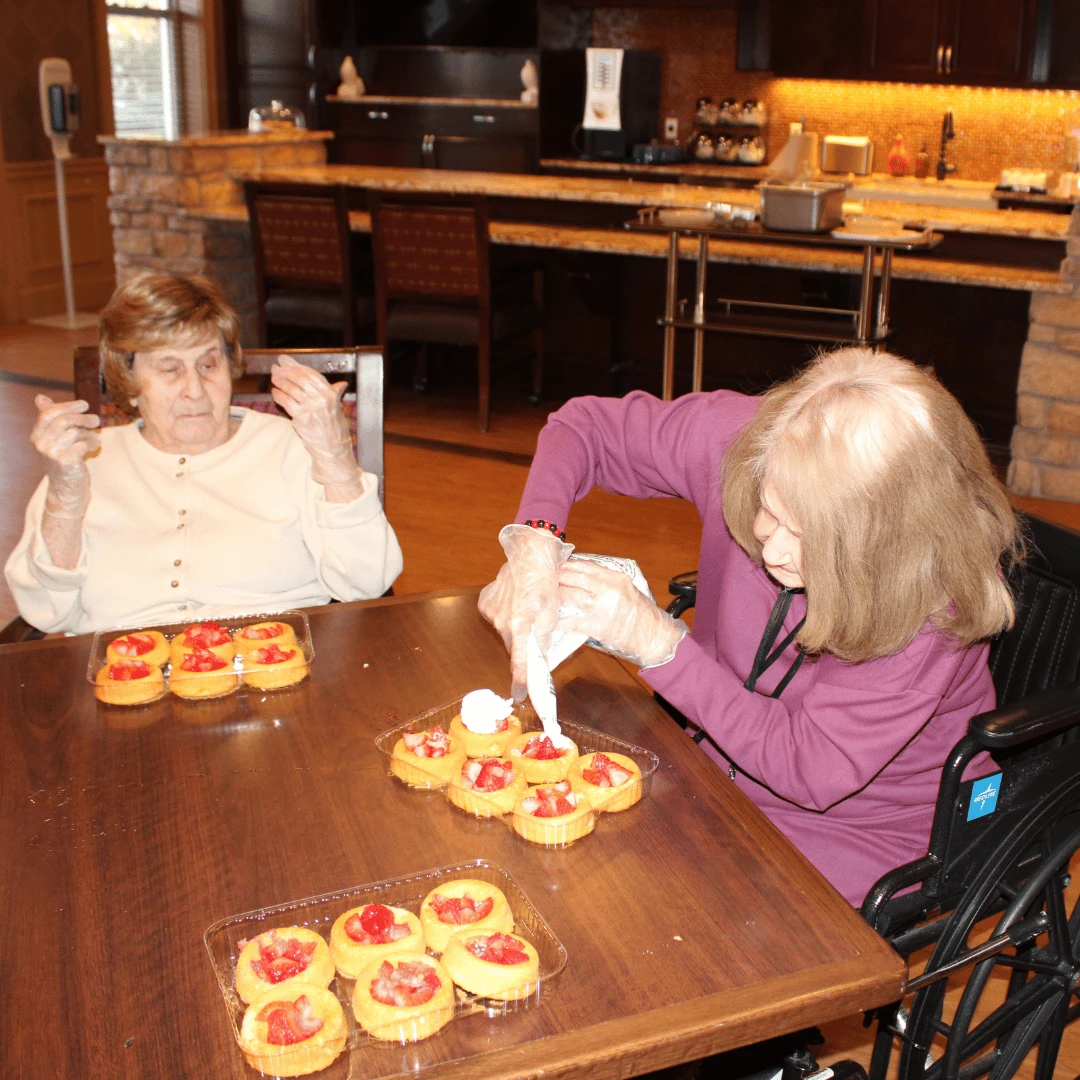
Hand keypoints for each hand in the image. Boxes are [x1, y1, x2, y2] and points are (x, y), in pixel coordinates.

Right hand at [31, 395, 100, 517]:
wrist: (66, 487)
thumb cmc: (63, 460)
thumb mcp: (54, 439)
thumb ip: (50, 419)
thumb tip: (40, 397)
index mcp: (37, 435)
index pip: (49, 413)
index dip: (68, 406)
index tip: (84, 404)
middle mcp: (41, 443)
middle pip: (64, 420)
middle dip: (83, 418)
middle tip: (96, 421)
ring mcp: (51, 453)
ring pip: (75, 432)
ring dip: (90, 434)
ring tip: (94, 439)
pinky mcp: (65, 462)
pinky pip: (82, 444)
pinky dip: (92, 443)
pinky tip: (95, 447)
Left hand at [270, 354, 358, 486]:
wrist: (333, 447)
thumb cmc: (335, 428)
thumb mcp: (337, 408)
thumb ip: (335, 394)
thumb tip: (341, 384)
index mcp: (331, 393)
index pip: (311, 374)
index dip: (296, 365)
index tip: (286, 360)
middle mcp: (322, 398)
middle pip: (299, 378)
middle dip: (285, 371)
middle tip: (276, 367)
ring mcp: (311, 407)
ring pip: (291, 389)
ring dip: (280, 382)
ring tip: (274, 377)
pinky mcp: (301, 417)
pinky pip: (286, 402)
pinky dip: (279, 396)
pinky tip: (275, 392)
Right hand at [478, 524, 572, 700]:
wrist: (531, 554)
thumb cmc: (547, 582)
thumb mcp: (553, 613)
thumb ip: (543, 638)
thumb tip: (538, 659)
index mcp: (521, 627)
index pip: (519, 663)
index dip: (521, 682)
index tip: (520, 695)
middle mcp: (502, 623)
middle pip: (513, 645)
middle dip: (523, 644)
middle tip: (534, 630)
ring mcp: (491, 612)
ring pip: (505, 630)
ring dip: (514, 626)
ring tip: (527, 608)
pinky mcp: (486, 601)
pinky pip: (495, 615)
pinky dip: (504, 612)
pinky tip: (515, 601)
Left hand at [557, 559, 686, 668]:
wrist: (654, 637)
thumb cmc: (643, 615)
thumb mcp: (628, 590)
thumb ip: (607, 583)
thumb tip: (583, 579)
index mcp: (615, 578)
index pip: (585, 566)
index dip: (568, 565)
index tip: (557, 566)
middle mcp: (606, 589)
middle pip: (573, 578)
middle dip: (557, 579)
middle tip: (545, 581)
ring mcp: (600, 607)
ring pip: (568, 596)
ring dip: (554, 597)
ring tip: (544, 598)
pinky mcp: (595, 626)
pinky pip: (570, 620)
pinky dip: (558, 620)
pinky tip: (549, 620)